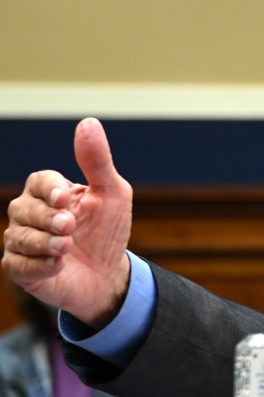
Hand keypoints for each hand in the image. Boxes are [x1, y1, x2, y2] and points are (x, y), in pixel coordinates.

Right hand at [2, 118, 133, 327]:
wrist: (109, 274)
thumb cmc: (107, 230)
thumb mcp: (113, 194)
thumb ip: (98, 162)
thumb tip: (88, 122)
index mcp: (49, 192)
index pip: (38, 181)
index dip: (49, 189)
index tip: (65, 198)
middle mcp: (29, 214)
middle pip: (24, 209)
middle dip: (48, 219)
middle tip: (70, 226)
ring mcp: (21, 241)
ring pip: (19, 237)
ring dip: (45, 243)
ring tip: (68, 247)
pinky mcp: (20, 268)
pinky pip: (18, 265)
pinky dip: (39, 266)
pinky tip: (58, 266)